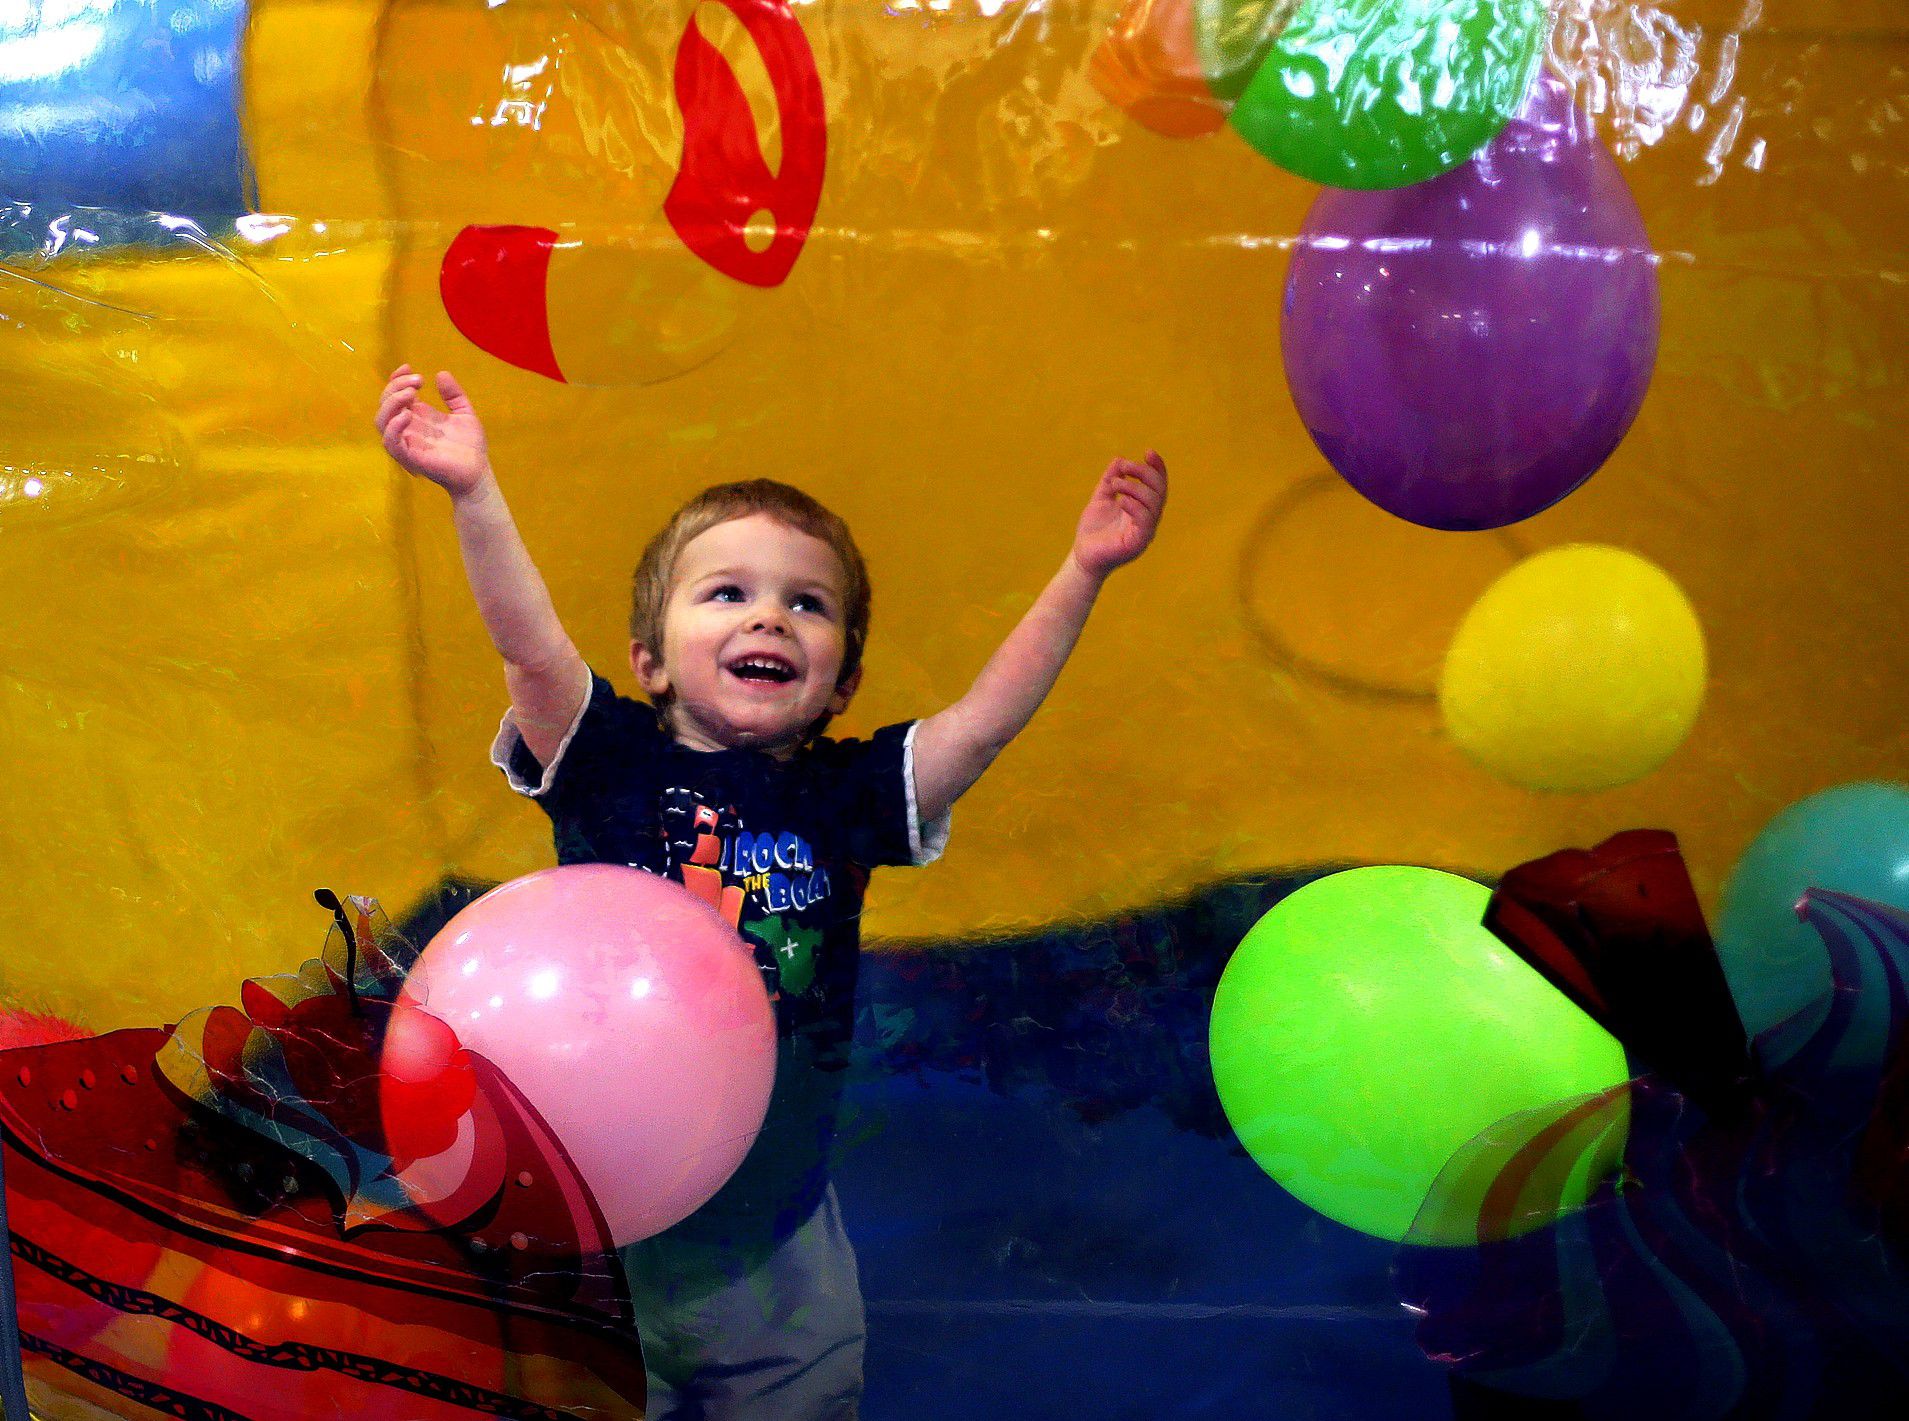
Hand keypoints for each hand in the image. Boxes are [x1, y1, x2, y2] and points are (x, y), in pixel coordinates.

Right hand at [375, 365, 491, 498]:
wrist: (478, 472)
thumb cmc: (470, 446)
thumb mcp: (464, 413)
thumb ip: (454, 394)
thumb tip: (441, 373)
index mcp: (417, 416)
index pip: (394, 395)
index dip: (396, 379)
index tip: (408, 368)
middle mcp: (408, 428)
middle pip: (385, 404)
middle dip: (396, 387)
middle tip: (419, 380)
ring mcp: (407, 442)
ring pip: (381, 421)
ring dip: (392, 403)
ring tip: (412, 393)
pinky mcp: (410, 458)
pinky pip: (391, 443)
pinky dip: (393, 427)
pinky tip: (408, 415)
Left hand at [1071, 451, 1166, 580]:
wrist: (1082, 556)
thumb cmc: (1093, 531)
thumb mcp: (1101, 499)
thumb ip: (1110, 481)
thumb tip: (1118, 460)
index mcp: (1143, 508)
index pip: (1158, 485)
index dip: (1158, 468)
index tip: (1148, 452)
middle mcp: (1149, 519)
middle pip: (1159, 491)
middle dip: (1144, 473)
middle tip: (1125, 466)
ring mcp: (1145, 532)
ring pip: (1153, 503)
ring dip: (1135, 487)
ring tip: (1115, 484)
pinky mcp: (1137, 543)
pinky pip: (1145, 521)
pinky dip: (1135, 506)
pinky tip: (1120, 500)